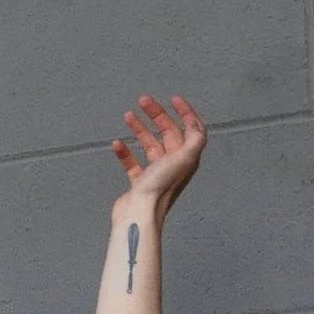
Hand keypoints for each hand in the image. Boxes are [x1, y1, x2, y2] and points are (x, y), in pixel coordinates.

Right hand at [110, 94, 205, 219]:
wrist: (140, 214)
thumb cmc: (160, 188)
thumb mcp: (184, 159)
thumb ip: (195, 139)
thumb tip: (196, 125)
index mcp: (186, 158)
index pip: (192, 130)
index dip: (186, 113)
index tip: (174, 99)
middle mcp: (173, 165)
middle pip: (168, 133)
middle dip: (157, 115)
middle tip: (144, 101)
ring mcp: (156, 174)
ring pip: (149, 145)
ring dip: (140, 129)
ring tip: (128, 116)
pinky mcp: (139, 183)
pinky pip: (132, 162)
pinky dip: (125, 152)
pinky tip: (117, 144)